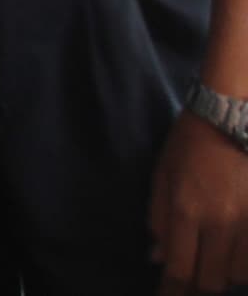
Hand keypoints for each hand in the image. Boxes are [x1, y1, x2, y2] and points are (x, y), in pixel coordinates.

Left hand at [153, 108, 247, 294]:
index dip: (172, 292)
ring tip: (213, 262)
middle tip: (190, 283)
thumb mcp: (161, 176)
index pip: (179, 269)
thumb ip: (158, 219)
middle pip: (212, 281)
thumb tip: (158, 258)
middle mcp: (220, 222)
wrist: (231, 117)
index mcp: (186, 211)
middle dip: (198, 288)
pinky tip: (234, 255)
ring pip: (239, 275)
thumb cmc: (189, 145)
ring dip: (224, 275)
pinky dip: (245, 264)